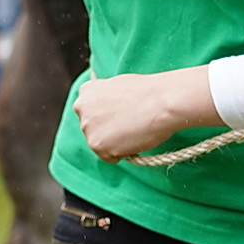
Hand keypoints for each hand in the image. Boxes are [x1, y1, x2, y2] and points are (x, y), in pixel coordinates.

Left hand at [73, 66, 216, 161]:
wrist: (161, 102)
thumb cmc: (148, 93)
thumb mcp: (119, 86)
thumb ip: (106, 98)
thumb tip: (108, 109)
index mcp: (87, 91)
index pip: (90, 111)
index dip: (107, 116)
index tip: (121, 116)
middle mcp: (81, 108)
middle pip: (92, 128)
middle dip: (108, 130)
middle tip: (129, 125)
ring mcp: (88, 127)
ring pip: (99, 143)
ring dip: (114, 142)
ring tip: (134, 130)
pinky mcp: (97, 145)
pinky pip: (108, 157)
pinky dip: (121, 153)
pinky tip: (133, 140)